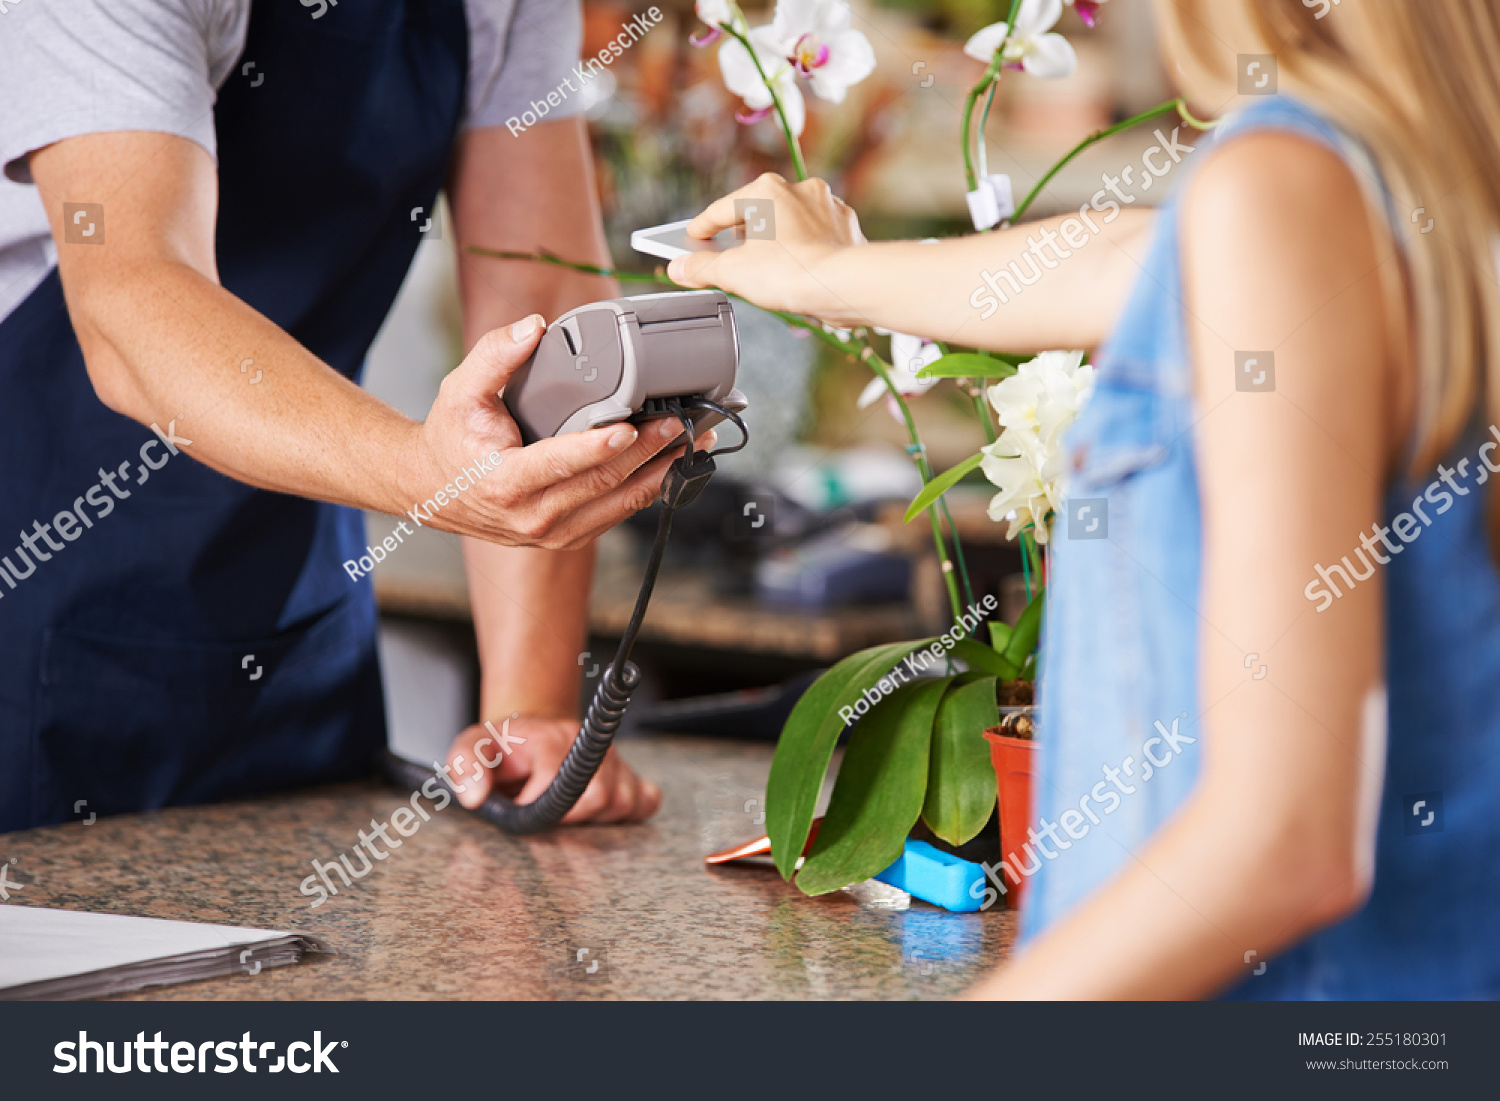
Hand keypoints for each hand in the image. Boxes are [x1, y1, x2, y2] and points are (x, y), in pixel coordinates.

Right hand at [402, 314, 709, 549]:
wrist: (434, 490)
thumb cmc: (452, 438)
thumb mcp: (460, 390)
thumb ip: (494, 356)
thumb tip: (533, 326)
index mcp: (505, 482)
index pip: (560, 464)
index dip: (598, 446)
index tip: (630, 426)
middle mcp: (533, 517)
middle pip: (603, 483)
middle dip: (649, 452)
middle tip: (682, 422)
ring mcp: (554, 533)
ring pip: (620, 504)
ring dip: (662, 472)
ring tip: (693, 441)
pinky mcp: (570, 536)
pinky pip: (617, 514)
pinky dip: (649, 488)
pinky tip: (673, 463)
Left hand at [444, 716, 661, 824]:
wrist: (529, 732)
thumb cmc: (503, 747)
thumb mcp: (471, 748)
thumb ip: (465, 768)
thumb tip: (475, 797)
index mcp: (552, 737)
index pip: (560, 782)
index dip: (540, 805)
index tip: (524, 806)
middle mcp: (588, 745)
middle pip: (600, 795)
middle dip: (570, 816)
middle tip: (547, 812)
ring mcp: (613, 759)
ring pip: (624, 801)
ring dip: (595, 816)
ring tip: (568, 809)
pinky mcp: (630, 774)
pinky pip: (646, 801)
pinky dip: (629, 811)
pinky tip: (600, 812)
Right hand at [667, 174, 866, 321]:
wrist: (842, 285)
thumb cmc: (789, 272)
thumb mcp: (731, 272)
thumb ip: (701, 268)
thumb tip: (679, 268)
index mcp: (766, 189)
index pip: (723, 209)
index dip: (702, 228)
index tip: (692, 239)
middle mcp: (799, 189)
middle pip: (759, 213)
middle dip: (741, 234)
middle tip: (725, 255)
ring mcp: (826, 207)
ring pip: (790, 222)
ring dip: (775, 240)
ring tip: (761, 265)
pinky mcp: (845, 228)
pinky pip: (816, 236)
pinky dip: (803, 248)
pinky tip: (795, 267)